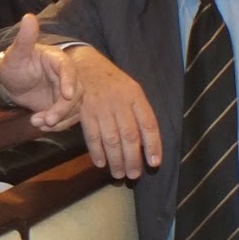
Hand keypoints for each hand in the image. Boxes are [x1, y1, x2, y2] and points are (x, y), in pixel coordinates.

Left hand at [0, 15, 81, 128]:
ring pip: (73, 109)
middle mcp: (66, 76)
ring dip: (59, 120)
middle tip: (47, 119)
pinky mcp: (61, 106)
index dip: (69, 81)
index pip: (69, 69)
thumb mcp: (16, 53)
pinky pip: (66, 119)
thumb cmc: (13, 64)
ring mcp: (65, 93)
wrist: (10, 82)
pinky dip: (56, 125)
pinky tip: (40, 125)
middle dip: (63, 108)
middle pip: (76, 93)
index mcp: (58, 60)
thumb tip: (28, 17)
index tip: (66, 94)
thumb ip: (25, 38)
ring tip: (37, 122)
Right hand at [68, 44, 160, 178]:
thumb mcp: (131, 89)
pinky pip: (92, 135)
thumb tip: (148, 143)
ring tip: (119, 174)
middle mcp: (120, 102)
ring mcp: (101, 106)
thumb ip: (139, 112)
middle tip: (133, 175)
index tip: (154, 163)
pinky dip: (96, 151)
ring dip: (116, 160)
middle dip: (132, 158)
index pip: (148, 123)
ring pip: (111, 139)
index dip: (153, 145)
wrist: (84, 64)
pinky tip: (101, 163)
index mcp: (136, 96)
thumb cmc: (111, 81)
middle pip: (129, 135)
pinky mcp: (84, 111)